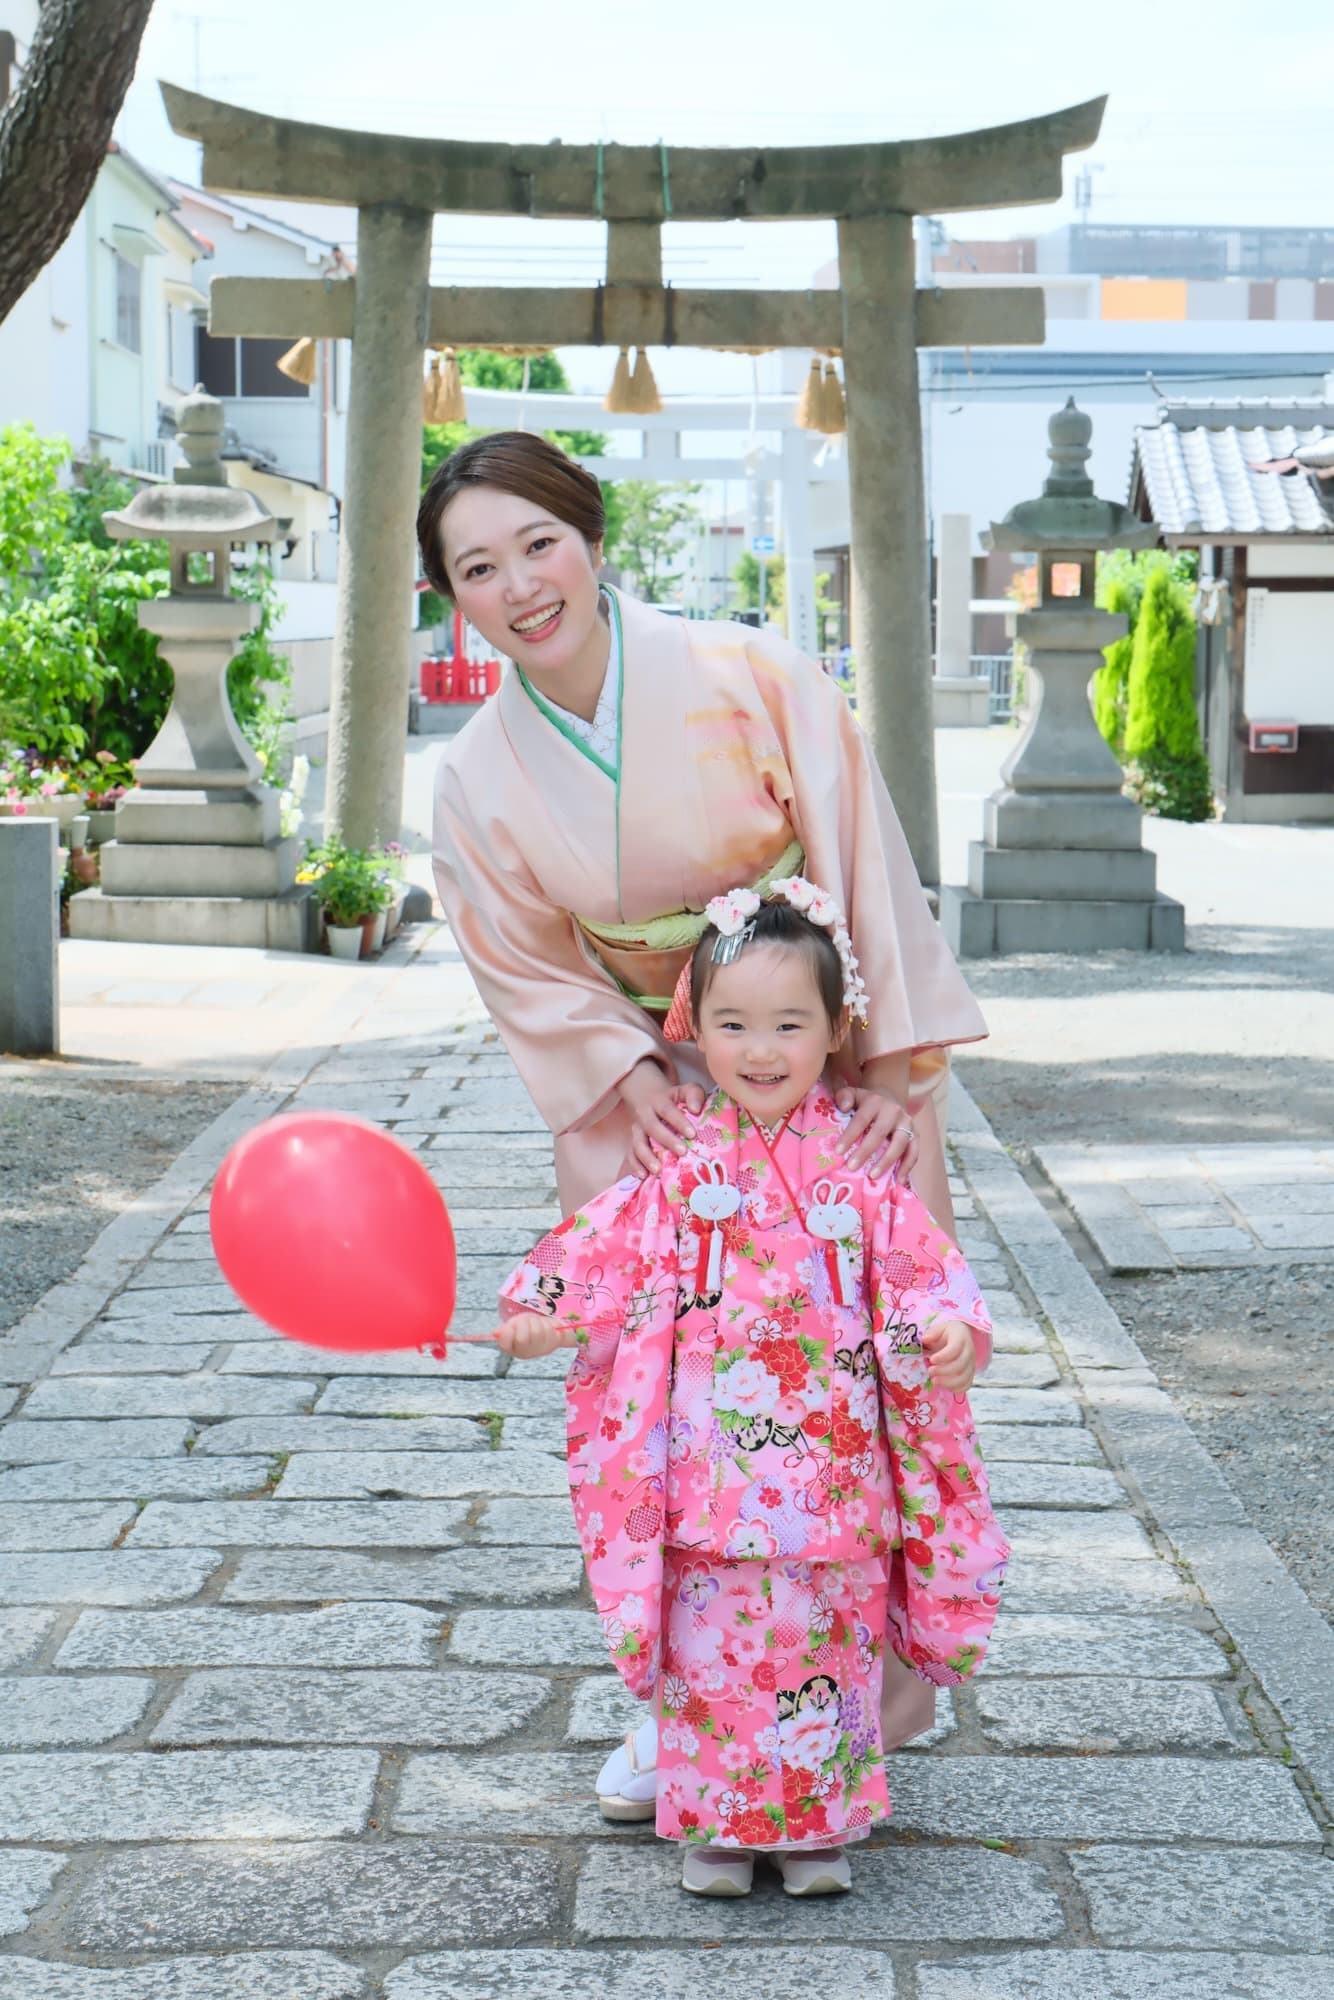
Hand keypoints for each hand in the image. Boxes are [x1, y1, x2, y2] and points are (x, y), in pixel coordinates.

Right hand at [492, 1313, 575, 1360]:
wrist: (546, 1329)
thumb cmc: (526, 1328)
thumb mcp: (512, 1326)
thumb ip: (504, 1331)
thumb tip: (495, 1333)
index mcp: (511, 1348)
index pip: (505, 1343)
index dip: (508, 1333)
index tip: (511, 1327)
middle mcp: (525, 1352)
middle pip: (522, 1338)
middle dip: (523, 1324)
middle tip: (524, 1323)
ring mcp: (540, 1349)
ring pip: (536, 1331)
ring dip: (535, 1322)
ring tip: (535, 1323)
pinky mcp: (553, 1343)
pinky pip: (548, 1329)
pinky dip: (545, 1322)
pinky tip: (544, 1326)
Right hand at [620, 1060, 705, 1177]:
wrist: (647, 1096)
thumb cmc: (674, 1098)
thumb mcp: (685, 1090)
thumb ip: (694, 1095)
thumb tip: (696, 1109)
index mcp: (659, 1101)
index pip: (668, 1110)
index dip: (679, 1121)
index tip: (692, 1134)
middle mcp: (645, 1115)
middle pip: (652, 1127)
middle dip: (666, 1140)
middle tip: (682, 1152)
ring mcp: (637, 1130)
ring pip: (637, 1143)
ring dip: (646, 1157)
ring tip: (658, 1170)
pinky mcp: (633, 1142)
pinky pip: (630, 1154)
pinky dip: (635, 1165)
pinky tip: (643, 1175)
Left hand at [833, 1084, 919, 1179]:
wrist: (890, 1098)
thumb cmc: (866, 1102)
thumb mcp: (853, 1094)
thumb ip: (844, 1097)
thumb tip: (843, 1107)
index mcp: (875, 1101)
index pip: (861, 1120)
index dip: (850, 1135)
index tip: (838, 1151)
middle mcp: (893, 1111)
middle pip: (879, 1133)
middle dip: (865, 1151)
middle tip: (851, 1167)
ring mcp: (907, 1123)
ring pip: (899, 1144)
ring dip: (886, 1161)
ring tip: (873, 1176)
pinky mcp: (916, 1134)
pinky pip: (914, 1151)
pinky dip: (908, 1166)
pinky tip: (899, 1180)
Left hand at [921, 1319, 976, 1393]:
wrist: (961, 1336)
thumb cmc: (947, 1333)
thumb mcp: (940, 1327)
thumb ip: (932, 1332)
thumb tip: (925, 1339)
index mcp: (961, 1338)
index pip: (955, 1349)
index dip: (943, 1356)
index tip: (931, 1359)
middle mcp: (969, 1352)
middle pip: (960, 1365)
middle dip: (943, 1371)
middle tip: (930, 1371)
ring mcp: (971, 1364)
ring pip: (964, 1378)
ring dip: (948, 1382)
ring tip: (934, 1380)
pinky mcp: (970, 1374)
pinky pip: (966, 1385)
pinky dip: (955, 1388)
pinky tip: (942, 1385)